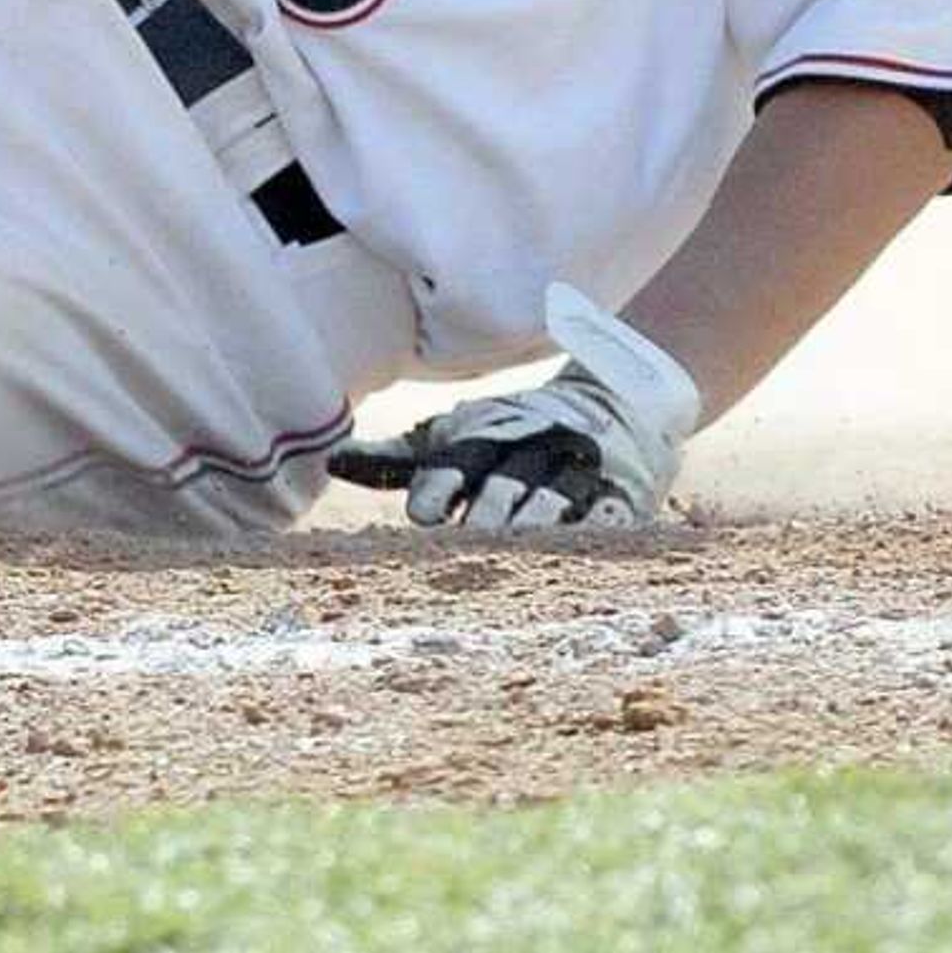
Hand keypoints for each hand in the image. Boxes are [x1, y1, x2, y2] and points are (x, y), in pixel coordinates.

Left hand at [328, 285, 701, 531]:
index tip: (422, 516)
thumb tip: (330, 465)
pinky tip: (581, 546)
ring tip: (516, 554)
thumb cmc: (513, 431)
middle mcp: (530, 447)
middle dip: (487, 512)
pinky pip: (610, 510)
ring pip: (556, 496)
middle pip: (507, 482)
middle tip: (466, 546)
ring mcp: (578, 468)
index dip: (442, 485)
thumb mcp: (456, 437)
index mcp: (486, 435)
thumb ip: (396, 459)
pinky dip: (595, 526)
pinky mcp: (621, 492)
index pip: (461, 460)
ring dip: (536, 522)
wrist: (615, 398)